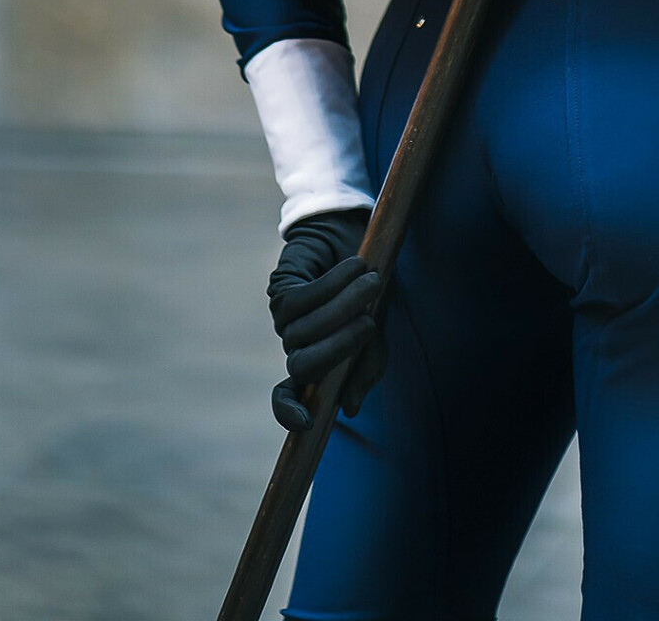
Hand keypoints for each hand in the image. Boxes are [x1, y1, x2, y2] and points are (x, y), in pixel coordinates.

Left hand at [266, 208, 387, 431]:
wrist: (355, 237)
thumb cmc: (368, 288)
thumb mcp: (377, 324)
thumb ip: (367, 361)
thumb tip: (349, 407)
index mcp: (316, 361)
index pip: (288, 397)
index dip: (290, 411)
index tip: (308, 422)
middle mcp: (296, 344)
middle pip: (303, 366)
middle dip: (340, 347)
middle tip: (371, 322)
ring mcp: (284, 319)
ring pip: (306, 330)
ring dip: (344, 306)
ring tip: (373, 281)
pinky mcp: (281, 289)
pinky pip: (303, 298)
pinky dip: (333, 284)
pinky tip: (355, 266)